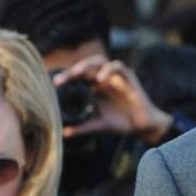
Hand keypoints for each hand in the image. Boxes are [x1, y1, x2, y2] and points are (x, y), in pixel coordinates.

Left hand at [56, 55, 174, 143]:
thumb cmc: (121, 123)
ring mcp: (115, 77)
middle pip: (84, 67)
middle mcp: (103, 79)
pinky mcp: (129, 77)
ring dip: (86, 65)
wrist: (142, 127)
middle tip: (60, 81)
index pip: (76, 77)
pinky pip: (117, 66)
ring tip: (77, 73)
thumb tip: (63, 133)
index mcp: (93, 87)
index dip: (65, 78)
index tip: (54, 86)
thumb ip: (82, 128)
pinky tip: (101, 80)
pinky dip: (108, 70)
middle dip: (71, 71)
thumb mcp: (98, 125)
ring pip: (99, 61)